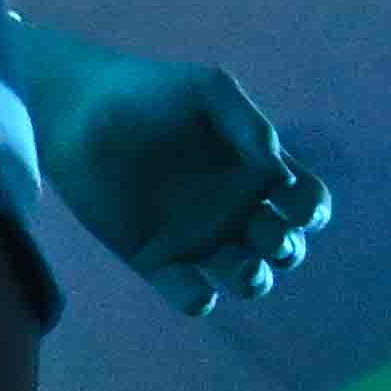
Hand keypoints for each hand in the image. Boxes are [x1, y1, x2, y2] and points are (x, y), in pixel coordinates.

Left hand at [16, 16, 330, 315]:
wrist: (78, 110)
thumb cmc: (148, 91)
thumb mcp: (207, 91)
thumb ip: (248, 125)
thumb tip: (280, 176)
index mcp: (255, 170)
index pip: (306, 202)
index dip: (311, 210)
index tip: (291, 201)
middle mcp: (233, 208)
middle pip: (284, 246)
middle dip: (288, 249)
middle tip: (270, 237)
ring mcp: (197, 237)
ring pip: (246, 277)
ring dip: (255, 280)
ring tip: (245, 269)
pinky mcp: (156, 259)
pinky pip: (191, 294)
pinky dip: (200, 300)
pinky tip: (196, 288)